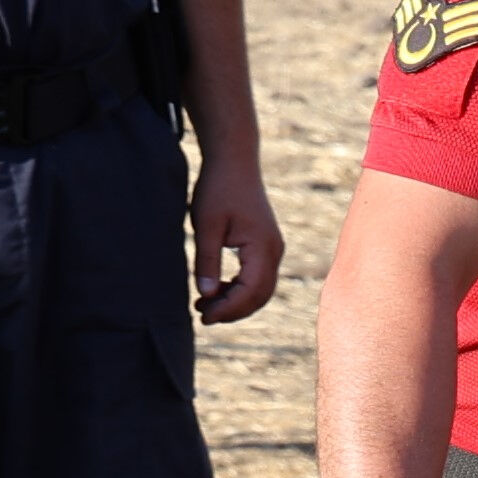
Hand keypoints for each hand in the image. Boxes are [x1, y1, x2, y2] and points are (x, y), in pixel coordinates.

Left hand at [188, 149, 284, 324]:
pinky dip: (240, 289)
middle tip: (202, 316)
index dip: (228, 308)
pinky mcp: (266, 246)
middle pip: (260, 296)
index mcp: (262, 248)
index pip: (250, 291)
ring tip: (205, 304)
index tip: (203, 315)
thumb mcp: (206, 226)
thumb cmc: (218, 189)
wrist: (235, 161)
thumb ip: (207, 262)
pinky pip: (258, 277)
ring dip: (236, 301)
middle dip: (233, 310)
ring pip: (260, 289)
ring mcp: (273, 249)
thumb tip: (206, 295)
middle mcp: (274, 251)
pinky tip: (218, 288)